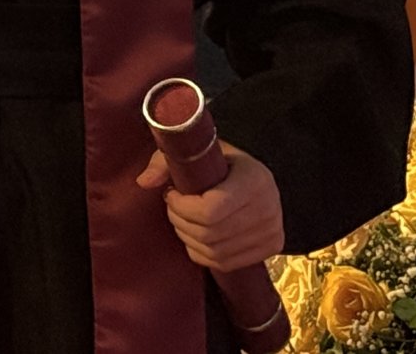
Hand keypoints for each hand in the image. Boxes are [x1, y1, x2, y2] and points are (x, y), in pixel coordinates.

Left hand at [136, 142, 284, 272]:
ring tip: (184, 219)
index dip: (182, 207)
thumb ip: (165, 161)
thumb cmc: (222, 161)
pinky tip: (196, 234)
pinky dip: (202, 252)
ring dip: (188, 238)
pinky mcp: (271, 248)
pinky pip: (225, 263)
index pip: (212, 211)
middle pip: (210, 234)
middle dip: (180, 222)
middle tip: (174, 206)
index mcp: (254, 180)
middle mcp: (269, 208)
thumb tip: (143, 182)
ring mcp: (272, 232)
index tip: (171, 193)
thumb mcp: (196, 151)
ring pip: (215, 252)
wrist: (257, 176)